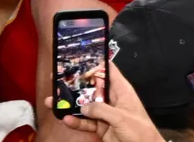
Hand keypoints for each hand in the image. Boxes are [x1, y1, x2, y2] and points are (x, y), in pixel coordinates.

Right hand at [46, 62, 164, 141]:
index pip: (108, 70)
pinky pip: (86, 122)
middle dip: (75, 85)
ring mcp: (105, 113)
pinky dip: (76, 122)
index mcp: (121, 90)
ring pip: (85, 106)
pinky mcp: (101, 127)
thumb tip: (84, 107)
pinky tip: (66, 119)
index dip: (94, 64)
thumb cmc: (140, 131)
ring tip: (53, 101)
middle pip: (91, 87)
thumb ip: (101, 109)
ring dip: (70, 104)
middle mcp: (112, 99)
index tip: (79, 63)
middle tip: (58, 80)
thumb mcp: (120, 116)